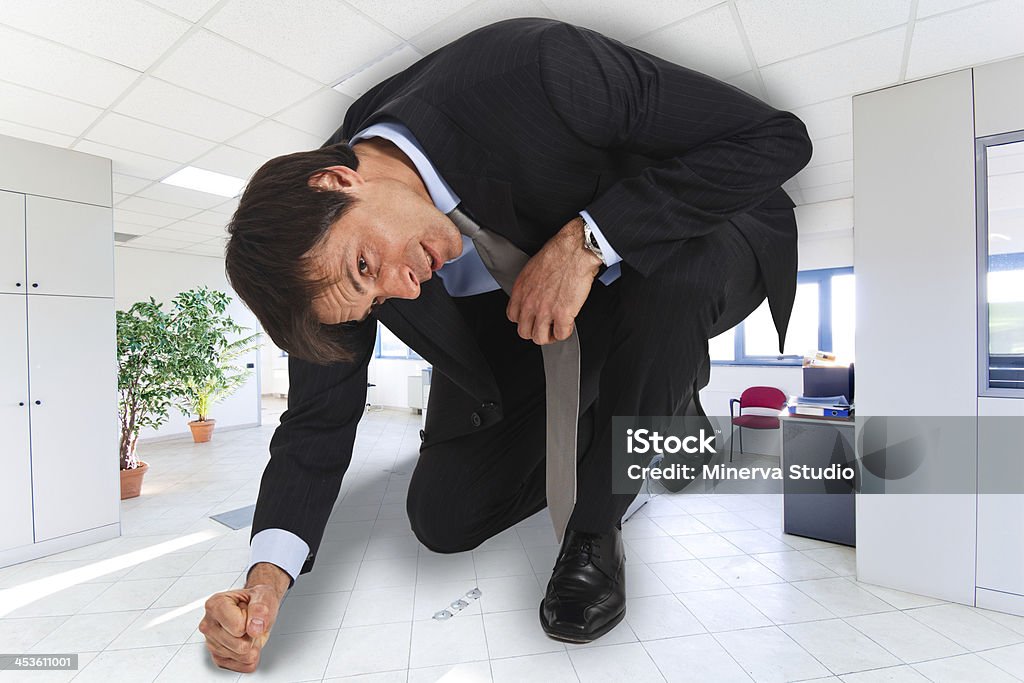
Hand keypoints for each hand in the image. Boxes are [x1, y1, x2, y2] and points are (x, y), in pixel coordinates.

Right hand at [199, 563, 288, 672]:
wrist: (256, 606)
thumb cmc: (256, 600)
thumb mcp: (263, 596)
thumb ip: (260, 609)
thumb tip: (254, 628)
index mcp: (215, 606)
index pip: (238, 628)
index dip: (251, 622)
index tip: (249, 613)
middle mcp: (209, 625)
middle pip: (240, 646)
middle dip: (252, 636)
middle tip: (250, 623)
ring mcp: (211, 643)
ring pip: (242, 657)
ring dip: (252, 645)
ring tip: (248, 631)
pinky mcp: (218, 658)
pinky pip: (244, 665)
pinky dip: (251, 655)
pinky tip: (246, 640)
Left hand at [506, 217, 602, 343]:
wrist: (575, 250)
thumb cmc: (559, 253)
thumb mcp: (533, 268)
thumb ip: (530, 285)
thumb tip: (536, 293)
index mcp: (521, 290)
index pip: (513, 316)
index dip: (523, 319)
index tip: (532, 318)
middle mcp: (529, 302)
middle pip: (524, 332)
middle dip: (535, 331)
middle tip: (545, 326)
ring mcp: (544, 311)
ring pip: (539, 338)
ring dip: (549, 336)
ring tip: (556, 329)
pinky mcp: (562, 315)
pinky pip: (560, 334)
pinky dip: (565, 332)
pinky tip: (568, 324)